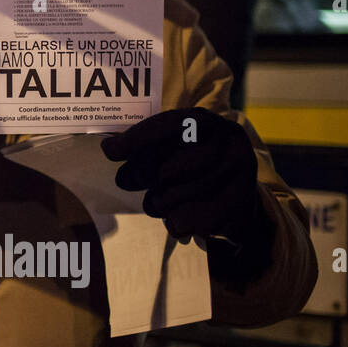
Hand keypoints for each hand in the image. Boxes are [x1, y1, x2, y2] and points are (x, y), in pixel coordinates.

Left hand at [100, 108, 262, 245]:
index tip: (109, 151)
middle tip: (124, 180)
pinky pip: (185, 222)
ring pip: (172, 199)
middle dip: (138, 177)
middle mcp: (227, 147)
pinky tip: (175, 215)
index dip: (136, 139)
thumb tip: (111, 148)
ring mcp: (237, 179)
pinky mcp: (236, 209)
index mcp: (209, 124)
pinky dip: (172, 222)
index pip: (169, 126)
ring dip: (154, 203)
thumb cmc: (194, 163)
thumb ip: (150, 143)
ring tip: (155, 199)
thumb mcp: (178, 143)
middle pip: (167, 169)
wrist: (238, 198)